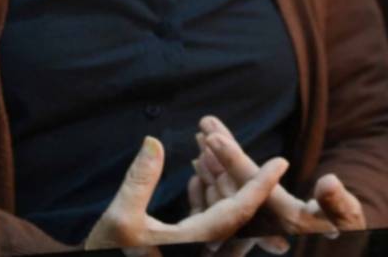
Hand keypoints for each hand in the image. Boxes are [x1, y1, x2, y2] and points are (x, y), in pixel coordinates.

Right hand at [84, 135, 287, 250]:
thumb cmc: (106, 255)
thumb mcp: (119, 219)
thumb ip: (140, 180)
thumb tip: (153, 141)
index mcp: (197, 243)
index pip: (240, 210)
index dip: (261, 184)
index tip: (281, 162)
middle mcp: (202, 248)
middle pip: (236, 211)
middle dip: (244, 178)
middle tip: (261, 152)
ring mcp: (192, 249)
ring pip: (219, 214)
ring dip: (221, 184)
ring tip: (223, 155)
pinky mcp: (180, 248)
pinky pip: (203, 221)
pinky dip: (204, 198)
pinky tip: (198, 175)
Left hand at [188, 116, 366, 236]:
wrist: (336, 254)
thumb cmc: (347, 233)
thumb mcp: (348, 219)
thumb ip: (338, 203)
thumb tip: (328, 181)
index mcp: (282, 220)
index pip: (250, 186)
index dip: (232, 159)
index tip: (213, 137)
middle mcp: (262, 226)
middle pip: (230, 187)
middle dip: (216, 154)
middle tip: (204, 125)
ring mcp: (253, 229)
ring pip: (224, 195)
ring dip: (212, 165)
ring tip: (202, 137)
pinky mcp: (250, 228)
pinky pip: (222, 207)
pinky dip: (211, 184)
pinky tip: (202, 168)